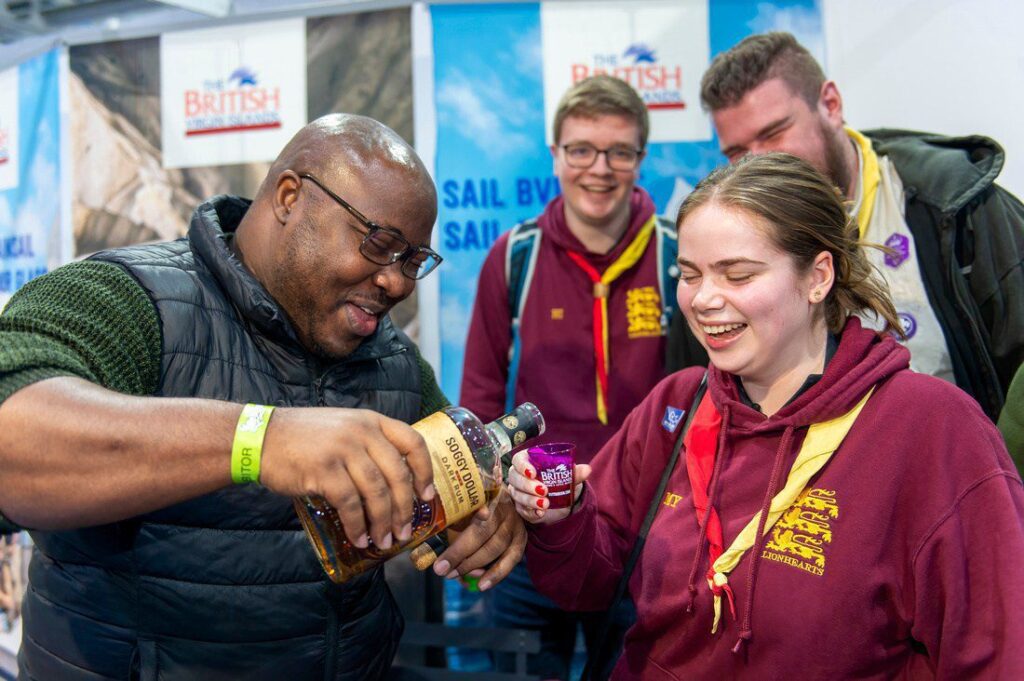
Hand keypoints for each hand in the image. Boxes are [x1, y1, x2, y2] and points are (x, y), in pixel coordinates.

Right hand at [259, 407, 434, 550]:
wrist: (260, 437)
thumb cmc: (304, 439)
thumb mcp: (344, 428)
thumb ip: (369, 445)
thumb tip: (394, 484)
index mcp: (371, 421)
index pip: (413, 443)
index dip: (425, 472)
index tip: (427, 496)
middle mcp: (362, 432)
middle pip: (398, 474)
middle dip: (405, 508)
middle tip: (405, 531)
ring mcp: (343, 450)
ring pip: (377, 492)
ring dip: (384, 522)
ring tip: (385, 541)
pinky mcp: (324, 470)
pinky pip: (351, 504)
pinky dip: (358, 525)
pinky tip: (359, 538)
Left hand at [429, 489, 525, 590]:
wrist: (504, 500)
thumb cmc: (474, 505)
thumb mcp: (462, 505)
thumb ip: (450, 520)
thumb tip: (430, 545)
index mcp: (486, 493)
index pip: (474, 508)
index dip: (467, 519)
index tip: (453, 533)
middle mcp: (503, 507)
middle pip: (483, 531)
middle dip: (460, 553)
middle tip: (440, 569)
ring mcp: (515, 523)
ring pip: (496, 547)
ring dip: (473, 564)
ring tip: (453, 575)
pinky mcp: (521, 539)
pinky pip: (511, 559)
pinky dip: (496, 574)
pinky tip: (482, 585)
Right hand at [507, 451, 590, 524]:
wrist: (559, 499)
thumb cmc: (559, 480)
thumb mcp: (568, 476)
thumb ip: (575, 472)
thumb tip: (587, 469)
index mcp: (528, 461)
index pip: (518, 459)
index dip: (522, 465)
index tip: (533, 473)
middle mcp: (519, 475)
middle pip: (514, 478)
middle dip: (527, 485)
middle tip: (543, 490)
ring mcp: (518, 491)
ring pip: (517, 494)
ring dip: (530, 500)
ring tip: (545, 504)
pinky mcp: (520, 506)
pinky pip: (521, 509)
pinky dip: (531, 512)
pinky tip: (540, 513)